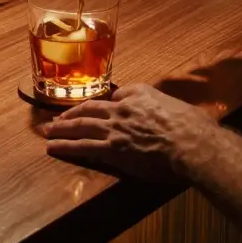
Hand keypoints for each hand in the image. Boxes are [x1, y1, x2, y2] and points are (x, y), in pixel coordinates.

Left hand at [42, 84, 218, 181]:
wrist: (191, 144)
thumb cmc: (194, 127)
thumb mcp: (179, 107)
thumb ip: (166, 107)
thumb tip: (168, 112)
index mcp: (140, 94)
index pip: (118, 96)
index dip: (107, 104)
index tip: (99, 108)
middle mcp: (122, 107)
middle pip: (90, 108)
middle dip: (72, 113)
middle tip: (57, 118)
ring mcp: (114, 128)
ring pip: (80, 125)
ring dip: (61, 128)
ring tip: (47, 131)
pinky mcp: (111, 149)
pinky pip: (82, 146)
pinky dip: (65, 146)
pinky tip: (53, 147)